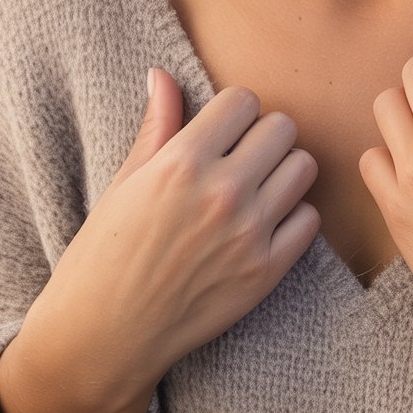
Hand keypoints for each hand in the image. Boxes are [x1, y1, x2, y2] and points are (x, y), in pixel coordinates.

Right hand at [16, 70, 320, 412]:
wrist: (103, 337)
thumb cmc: (104, 255)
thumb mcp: (124, 182)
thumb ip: (158, 125)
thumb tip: (163, 74)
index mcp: (183, 162)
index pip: (243, 99)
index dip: (231, 111)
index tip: (220, 130)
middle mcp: (222, 192)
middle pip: (282, 126)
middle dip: (261, 135)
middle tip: (240, 156)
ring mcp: (249, 234)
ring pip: (303, 167)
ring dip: (282, 170)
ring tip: (256, 186)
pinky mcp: (266, 272)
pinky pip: (310, 219)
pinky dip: (292, 217)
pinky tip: (264, 224)